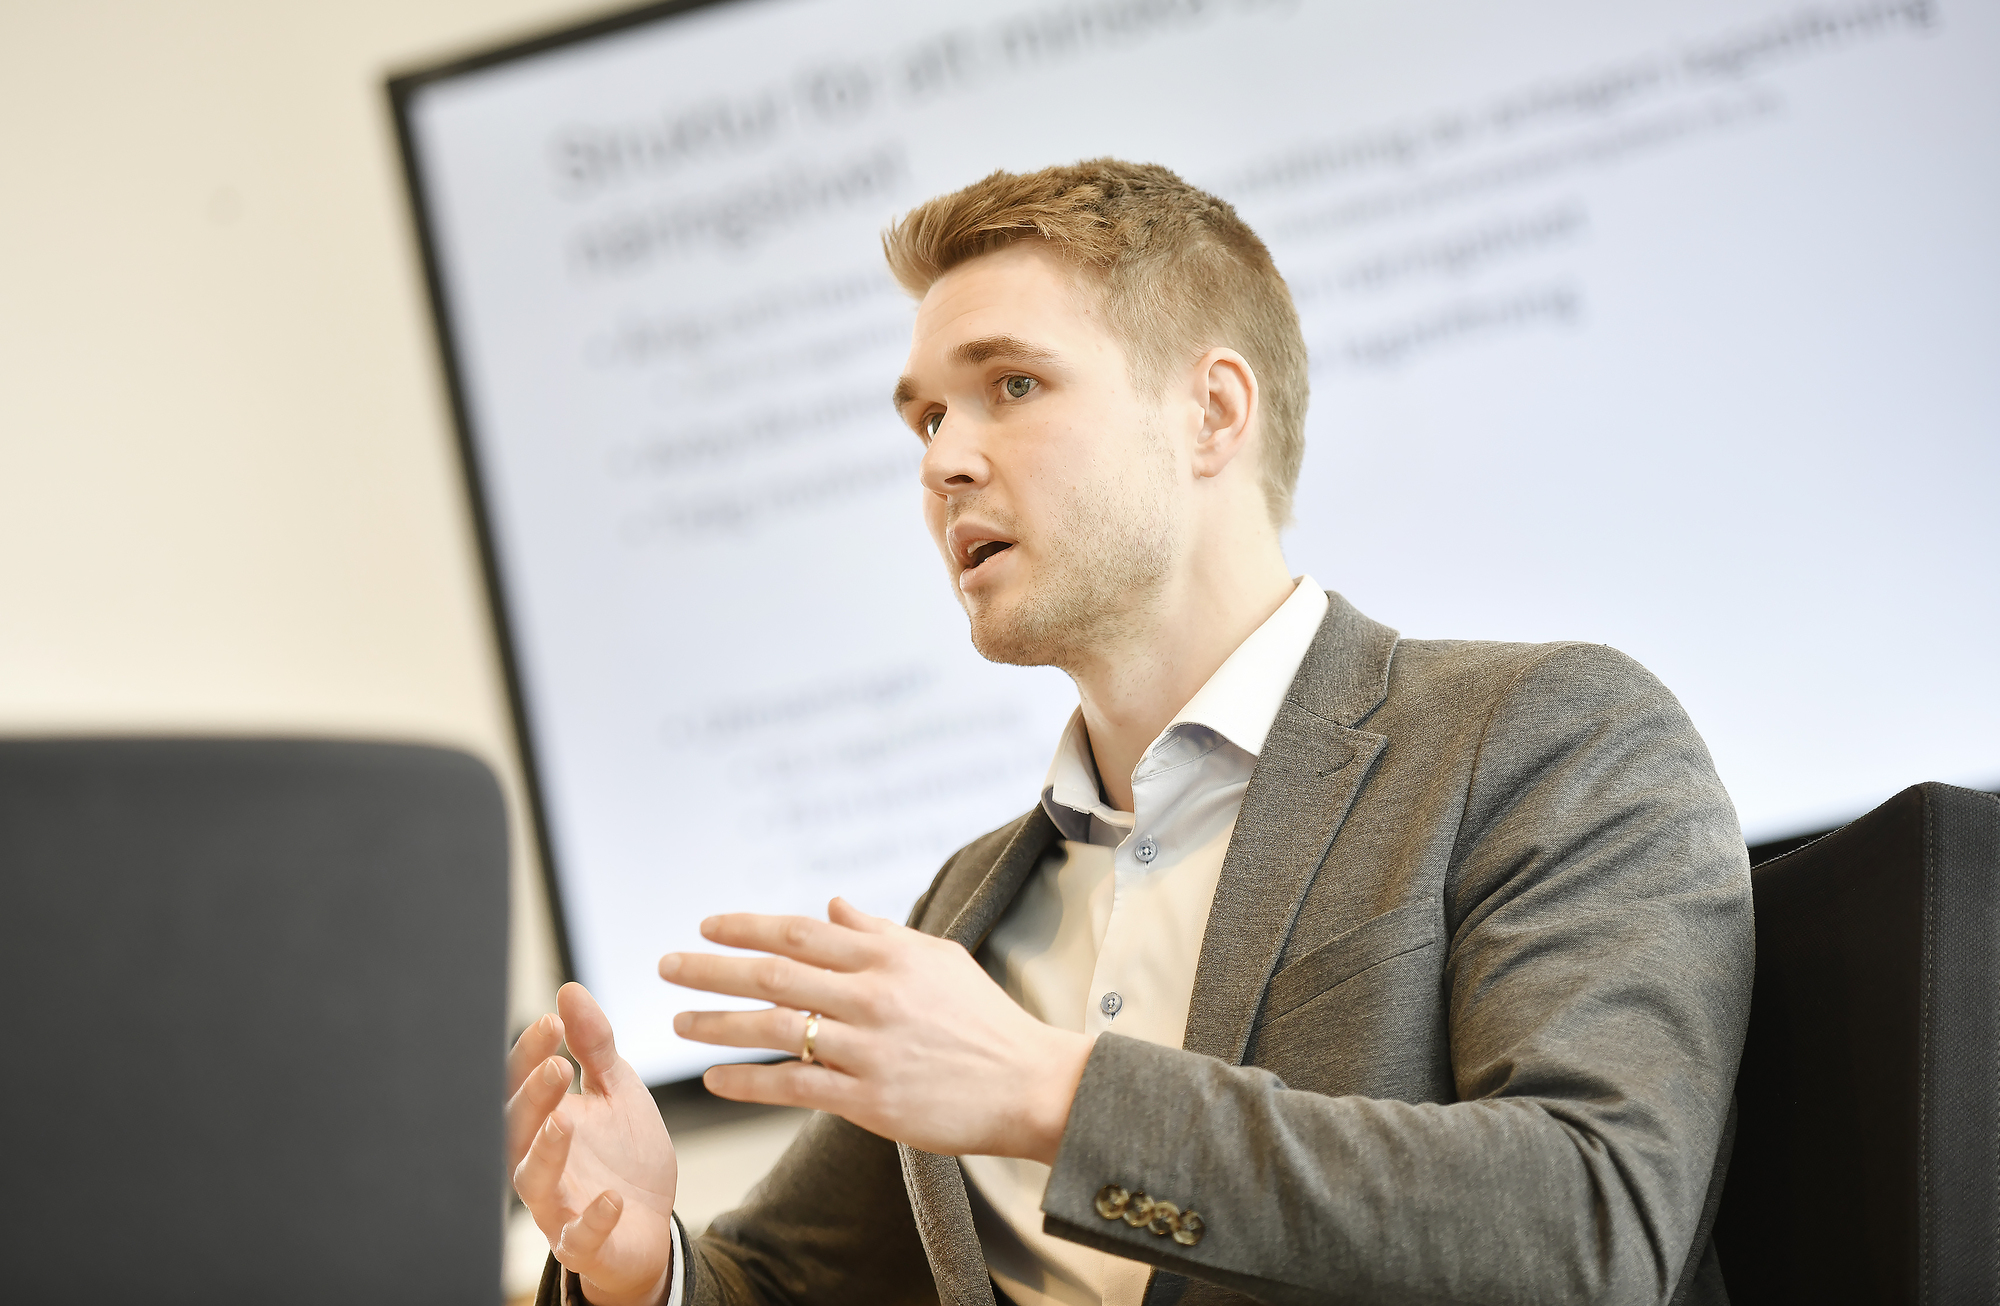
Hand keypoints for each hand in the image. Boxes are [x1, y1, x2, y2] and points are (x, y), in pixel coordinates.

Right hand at [508, 983, 677, 1305]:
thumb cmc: (624, 1154)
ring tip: (562, 1122)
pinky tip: (610, 1199)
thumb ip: (595, 1045)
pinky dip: (593, 1219)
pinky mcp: (583, 1243)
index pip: (524, 1082)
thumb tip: (569, 990)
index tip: (552, 1021)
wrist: (649, 1224)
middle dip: (533, 1098)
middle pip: (518, 1129)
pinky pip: (579, 1237)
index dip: (532, 1053)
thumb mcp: (618, 1090)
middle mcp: (541, 1161)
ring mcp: (558, 1204)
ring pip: (533, 1181)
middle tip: (555, 1066)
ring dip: (545, 1152)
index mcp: (546, 1119)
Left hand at [660, 897, 1092, 1162]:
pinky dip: (748, 1082)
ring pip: (774, 1030)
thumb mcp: (937, 958)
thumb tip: (832, 907)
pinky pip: (793, 1087)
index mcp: (888, 956)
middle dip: (711, 968)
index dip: (747, 927)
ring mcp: (868, 1049)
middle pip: (773, 975)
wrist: (1030, 1084)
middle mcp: (872, 996)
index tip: (706, 926)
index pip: (800, 934)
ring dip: (717, 1024)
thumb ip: (879, 932)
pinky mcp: (869, 1100)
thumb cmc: (983, 1019)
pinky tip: (714, 1078)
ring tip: (677, 1021)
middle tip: (666, 964)